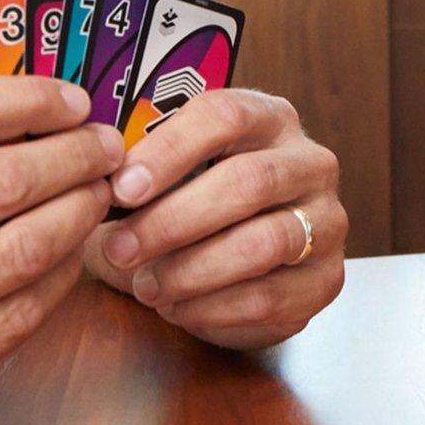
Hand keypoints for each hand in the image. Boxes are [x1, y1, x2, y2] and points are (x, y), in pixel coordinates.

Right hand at [0, 78, 118, 424]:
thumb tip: (4, 113)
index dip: (25, 99)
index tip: (68, 100)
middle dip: (73, 156)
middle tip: (106, 146)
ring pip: (21, 251)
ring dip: (79, 213)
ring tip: (101, 193)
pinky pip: (16, 319)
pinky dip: (59, 278)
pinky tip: (73, 254)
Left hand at [84, 89, 346, 349]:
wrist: (238, 262)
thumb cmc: (194, 204)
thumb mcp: (168, 175)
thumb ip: (139, 169)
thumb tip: (97, 179)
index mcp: (269, 118)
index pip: (226, 116)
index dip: (170, 151)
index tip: (122, 187)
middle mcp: (310, 162)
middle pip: (248, 182)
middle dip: (173, 220)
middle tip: (121, 248)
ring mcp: (327, 221)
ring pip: (263, 243)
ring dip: (192, 270)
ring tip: (144, 285)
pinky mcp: (326, 279)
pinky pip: (270, 297)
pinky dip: (213, 308)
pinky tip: (176, 308)